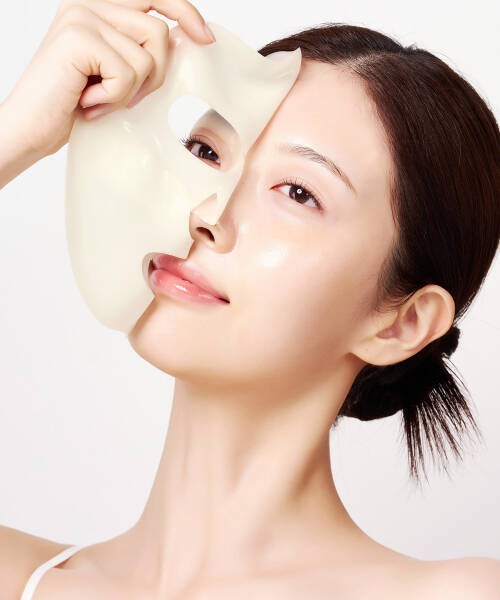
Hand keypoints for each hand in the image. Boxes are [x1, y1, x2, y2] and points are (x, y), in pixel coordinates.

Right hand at [1, 0, 214, 159]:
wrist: (31, 127)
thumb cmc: (72, 105)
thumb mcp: (114, 74)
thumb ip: (139, 50)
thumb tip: (184, 40)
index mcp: (99, 7)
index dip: (185, 12)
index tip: (206, 38)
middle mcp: (88, 3)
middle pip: (159, 31)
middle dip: (154, 74)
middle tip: (127, 97)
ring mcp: (81, 16)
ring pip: (147, 54)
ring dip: (132, 89)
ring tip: (102, 100)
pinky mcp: (78, 37)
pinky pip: (127, 71)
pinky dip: (115, 97)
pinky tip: (89, 103)